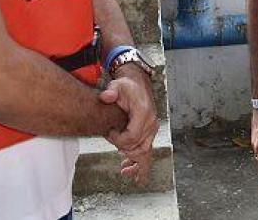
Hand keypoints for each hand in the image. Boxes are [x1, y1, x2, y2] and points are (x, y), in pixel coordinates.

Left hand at [99, 66, 158, 184]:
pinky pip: (148, 151)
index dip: (119, 140)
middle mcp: (151, 122)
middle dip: (125, 152)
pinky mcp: (150, 132)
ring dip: (136, 163)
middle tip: (115, 151)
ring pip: (146, 152)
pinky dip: (142, 163)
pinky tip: (135, 174)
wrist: (137, 84)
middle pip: (139, 147)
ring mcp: (152, 129)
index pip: (132, 136)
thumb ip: (111, 92)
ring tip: (125, 172)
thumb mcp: (117, 85)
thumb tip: (105, 97)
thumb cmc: (127, 86)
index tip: (110, 134)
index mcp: (144, 112)